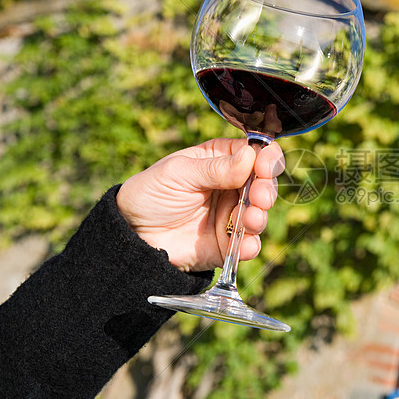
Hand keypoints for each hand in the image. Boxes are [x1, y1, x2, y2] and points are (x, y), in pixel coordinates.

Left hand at [116, 139, 283, 271]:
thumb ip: (216, 168)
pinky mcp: (228, 243)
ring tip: (251, 220)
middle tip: (259, 197)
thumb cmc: (150, 194)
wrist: (132, 235)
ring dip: (260, 217)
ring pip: (260, 214)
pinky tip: (244, 245)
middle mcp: (232, 186)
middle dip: (266, 190)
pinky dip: (250, 245)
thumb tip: (250, 156)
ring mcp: (231, 215)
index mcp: (222, 159)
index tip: (264, 167)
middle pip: (265, 184)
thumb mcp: (179, 173)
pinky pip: (248, 245)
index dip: (266, 158)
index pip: (256, 153)